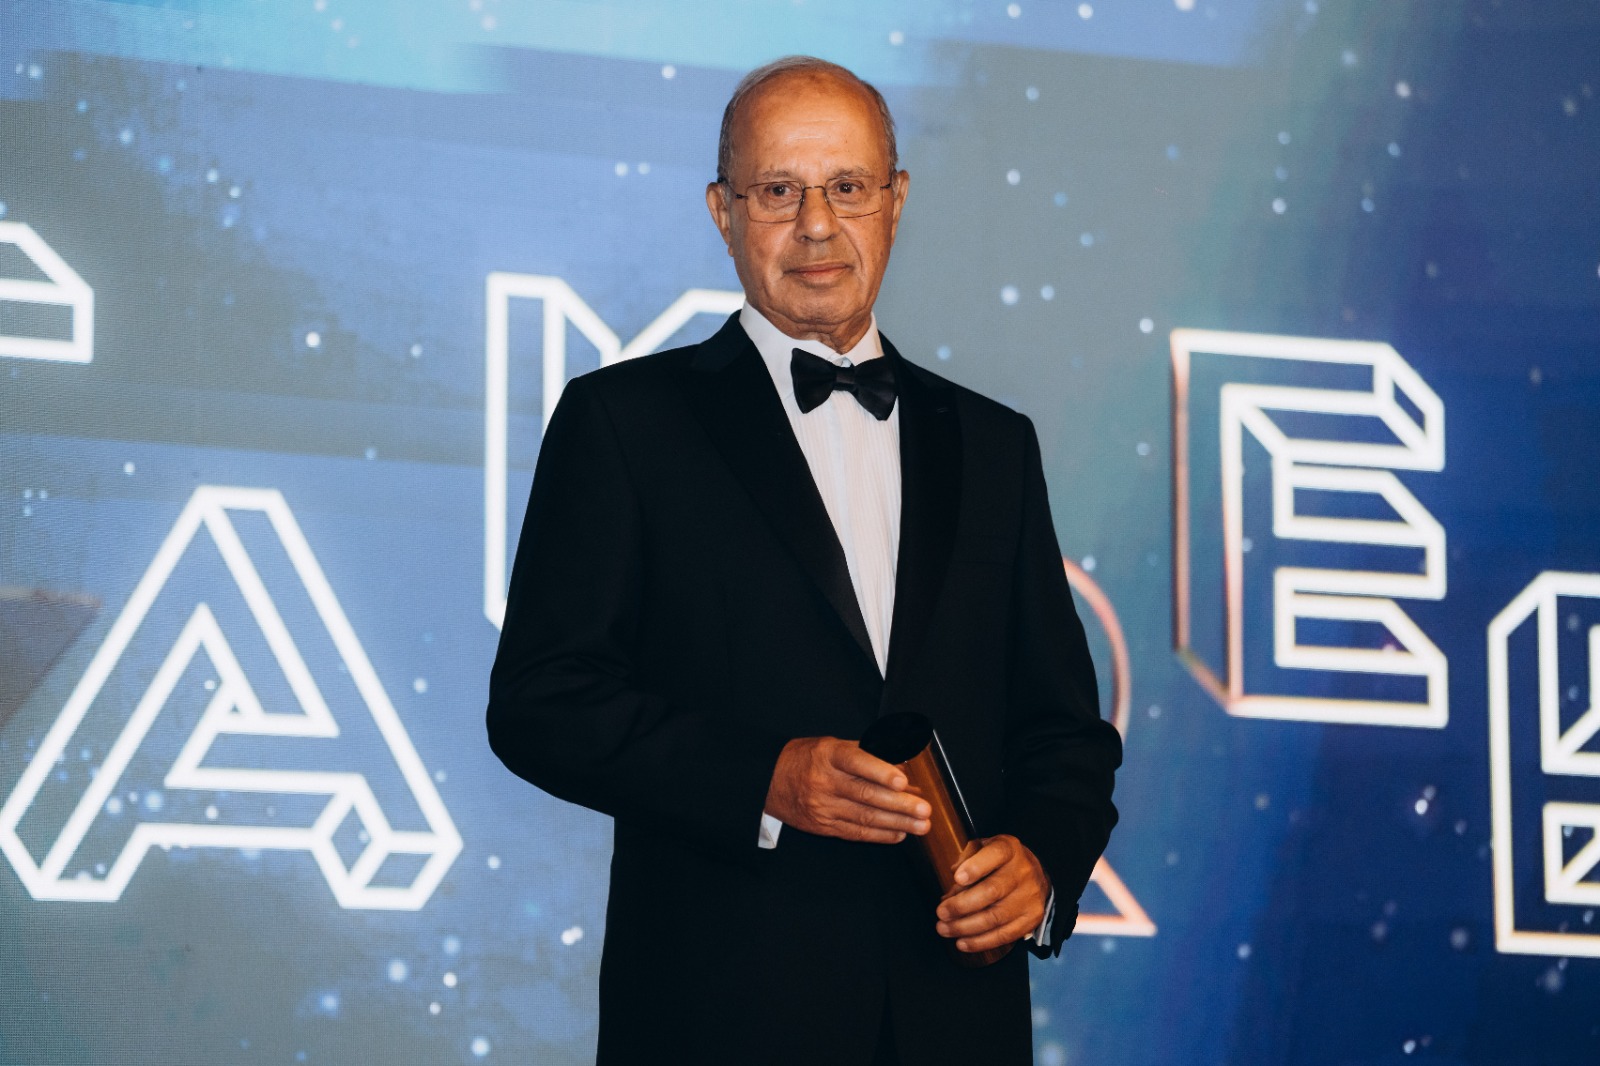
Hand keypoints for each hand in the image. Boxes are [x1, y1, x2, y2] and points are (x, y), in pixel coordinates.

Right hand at [763, 737, 931, 843]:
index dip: (881, 772)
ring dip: (897, 823)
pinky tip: (899, 834)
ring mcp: (823, 807)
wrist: (770, 781)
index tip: (903, 782)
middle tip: (925, 810)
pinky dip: (880, 834)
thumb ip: (865, 754)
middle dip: (899, 805)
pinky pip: (855, 832)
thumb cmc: (808, 759)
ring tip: (921, 826)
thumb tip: (903, 764)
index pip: (856, 762)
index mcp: (828, 755)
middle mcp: (824, 781)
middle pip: (866, 795)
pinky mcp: (823, 826)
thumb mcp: (832, 746)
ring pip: (864, 817)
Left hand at [935, 835, 1049, 953]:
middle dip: (962, 905)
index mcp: (1009, 849)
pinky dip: (980, 942)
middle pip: (992, 891)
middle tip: (941, 912)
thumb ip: (965, 861)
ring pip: (995, 917)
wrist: (1035, 875)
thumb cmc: (1001, 862)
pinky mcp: (1031, 918)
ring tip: (944, 929)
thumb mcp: (984, 848)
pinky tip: (962, 942)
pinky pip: (1005, 935)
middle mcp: (1022, 872)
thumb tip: (952, 889)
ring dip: (965, 927)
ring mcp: (1029, 897)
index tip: (957, 878)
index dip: (976, 867)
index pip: (996, 853)